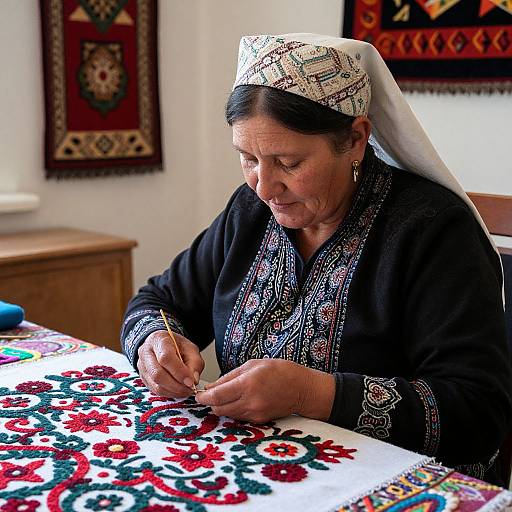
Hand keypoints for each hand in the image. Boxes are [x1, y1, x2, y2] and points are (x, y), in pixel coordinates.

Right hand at [137, 330, 204, 397]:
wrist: (162, 344)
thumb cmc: (176, 345)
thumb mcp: (190, 348)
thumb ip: (195, 362)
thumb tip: (193, 380)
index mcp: (159, 340)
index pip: (166, 358)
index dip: (179, 372)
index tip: (191, 381)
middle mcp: (146, 353)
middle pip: (157, 374)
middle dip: (176, 385)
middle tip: (190, 389)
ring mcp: (142, 367)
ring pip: (155, 385)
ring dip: (173, 391)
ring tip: (186, 390)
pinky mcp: (143, 378)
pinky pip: (155, 390)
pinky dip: (169, 393)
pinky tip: (178, 391)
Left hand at [195, 359, 334, 423]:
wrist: (302, 388)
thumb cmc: (279, 371)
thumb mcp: (252, 365)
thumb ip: (230, 376)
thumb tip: (211, 386)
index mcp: (247, 384)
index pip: (216, 396)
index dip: (203, 397)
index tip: (198, 394)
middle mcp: (250, 402)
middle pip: (219, 409)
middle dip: (211, 402)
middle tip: (210, 394)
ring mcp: (255, 413)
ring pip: (227, 414)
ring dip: (222, 406)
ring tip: (226, 395)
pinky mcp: (260, 421)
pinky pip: (239, 417)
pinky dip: (234, 410)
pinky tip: (240, 400)